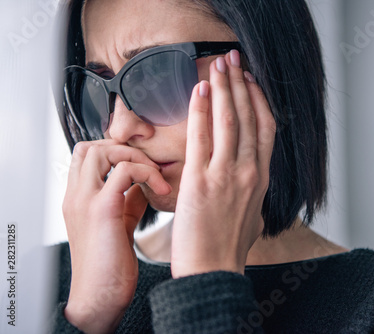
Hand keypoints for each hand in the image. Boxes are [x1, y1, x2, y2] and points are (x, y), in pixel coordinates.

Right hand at [62, 140, 170, 332]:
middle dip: (124, 149)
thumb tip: (145, 185)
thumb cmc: (109, 266)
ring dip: (136, 157)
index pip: (86, 156)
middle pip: (91, 147)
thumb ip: (128, 201)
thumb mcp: (119, 224)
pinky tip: (162, 189)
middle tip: (149, 168)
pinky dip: (147, 173)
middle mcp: (76, 195)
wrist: (99, 297)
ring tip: (156, 177)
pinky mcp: (103, 209)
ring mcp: (86, 200)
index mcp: (78, 199)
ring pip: (103, 151)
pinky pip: (125, 171)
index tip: (141, 165)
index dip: (114, 152)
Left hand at [171, 50, 275, 277]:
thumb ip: (253, 194)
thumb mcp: (253, 217)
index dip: (258, 100)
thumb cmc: (229, 247)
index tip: (250, 82)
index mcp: (261, 178)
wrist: (213, 272)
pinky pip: (202, 136)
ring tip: (219, 65)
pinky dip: (201, 110)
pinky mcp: (201, 181)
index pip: (265, 128)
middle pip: (249, 116)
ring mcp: (227, 175)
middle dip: (241, 83)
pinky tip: (198, 91)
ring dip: (224, 87)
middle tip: (233, 60)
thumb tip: (251, 183)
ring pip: (229, 120)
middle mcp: (249, 171)